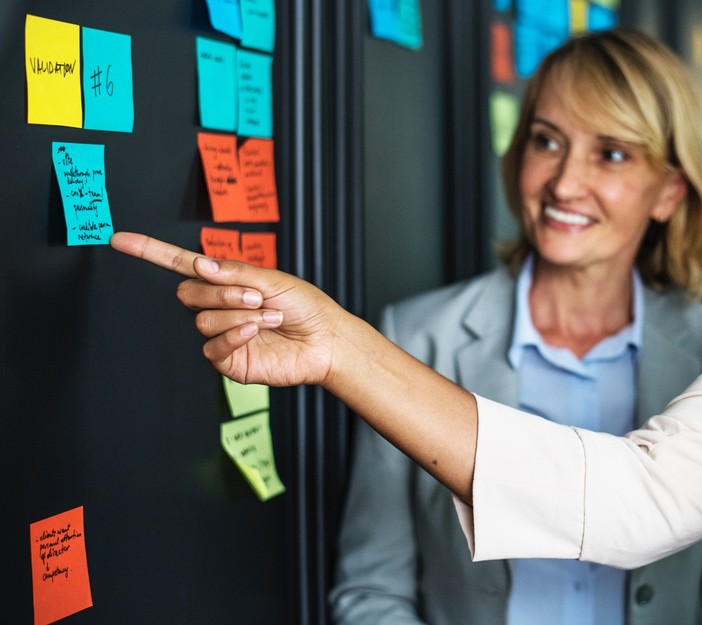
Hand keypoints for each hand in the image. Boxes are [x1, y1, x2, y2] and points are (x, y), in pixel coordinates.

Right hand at [110, 232, 343, 386]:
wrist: (324, 340)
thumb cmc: (304, 306)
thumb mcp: (272, 279)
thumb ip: (234, 272)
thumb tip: (198, 266)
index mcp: (226, 282)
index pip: (181, 265)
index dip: (151, 252)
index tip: (120, 240)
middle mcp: (218, 308)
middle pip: (188, 294)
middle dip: (221, 292)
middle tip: (255, 296)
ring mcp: (221, 335)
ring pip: (202, 320)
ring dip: (238, 314)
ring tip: (268, 315)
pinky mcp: (228, 360)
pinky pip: (213, 346)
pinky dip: (235, 335)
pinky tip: (257, 330)